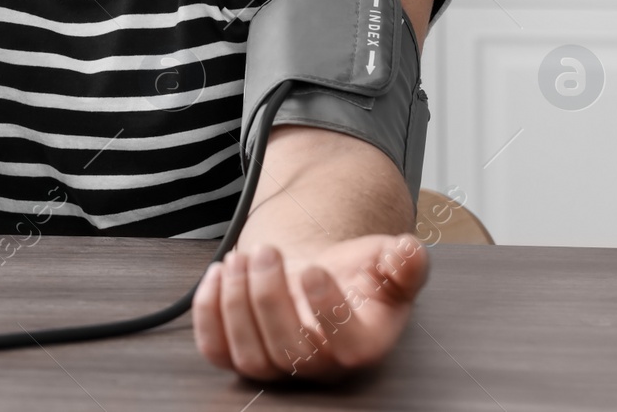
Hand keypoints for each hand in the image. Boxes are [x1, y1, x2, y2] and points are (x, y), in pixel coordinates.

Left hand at [191, 233, 428, 381]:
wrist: (319, 275)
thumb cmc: (357, 273)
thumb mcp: (388, 259)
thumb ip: (404, 260)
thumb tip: (409, 252)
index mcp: (364, 345)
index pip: (348, 346)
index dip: (328, 310)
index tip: (313, 268)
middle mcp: (321, 366)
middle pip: (290, 352)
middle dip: (270, 296)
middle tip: (266, 251)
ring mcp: (278, 365)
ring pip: (251, 356)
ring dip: (236, 302)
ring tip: (240, 258)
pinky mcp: (241, 353)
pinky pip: (216, 351)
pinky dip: (208, 314)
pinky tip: (218, 273)